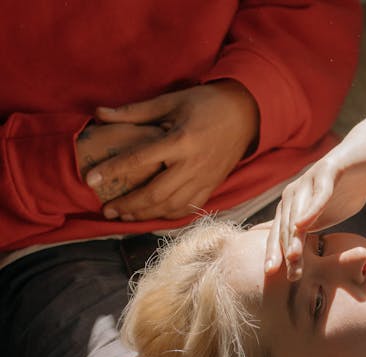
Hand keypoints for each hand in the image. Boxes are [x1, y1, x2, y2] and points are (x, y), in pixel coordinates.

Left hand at [85, 80, 259, 220]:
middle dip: (129, 205)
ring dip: (145, 214)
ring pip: (170, 206)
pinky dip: (167, 215)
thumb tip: (98, 114)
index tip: (91, 180)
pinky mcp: (211, 187)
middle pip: (155, 193)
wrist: (244, 115)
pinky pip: (187, 208)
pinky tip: (151, 216)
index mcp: (180, 140)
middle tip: (107, 210)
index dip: (114, 170)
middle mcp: (192, 164)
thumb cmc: (204, 104)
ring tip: (124, 216)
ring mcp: (204, 179)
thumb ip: (133, 112)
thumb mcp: (169, 101)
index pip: (140, 159)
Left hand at [265, 126, 365, 279]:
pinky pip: (318, 195)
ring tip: (293, 256)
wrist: (363, 158)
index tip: (270, 275)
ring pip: (298, 214)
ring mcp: (307, 182)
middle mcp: (293, 195)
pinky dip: (310, 210)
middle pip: (286, 228)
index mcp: (290, 208)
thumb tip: (296, 261)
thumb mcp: (323, 219)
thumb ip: (309, 235)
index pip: (278, 235)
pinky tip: (303, 224)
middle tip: (289, 275)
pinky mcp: (326, 172)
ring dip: (294, 236)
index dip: (274, 254)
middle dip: (286, 253)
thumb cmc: (342, 192)